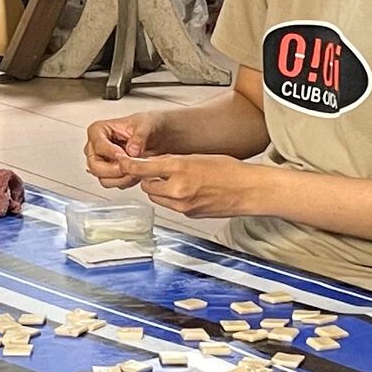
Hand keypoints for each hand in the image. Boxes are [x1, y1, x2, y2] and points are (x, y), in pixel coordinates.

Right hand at [85, 114, 159, 187]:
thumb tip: (132, 150)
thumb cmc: (147, 125)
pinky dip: (125, 182)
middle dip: (114, 169)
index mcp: (98, 130)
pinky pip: (112, 183)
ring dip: (121, 178)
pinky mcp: (109, 173)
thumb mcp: (146, 126)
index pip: (98, 145)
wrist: (158, 136)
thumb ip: (139, 137)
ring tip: (136, 170)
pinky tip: (136, 173)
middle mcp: (96, 147)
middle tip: (130, 167)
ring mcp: (101, 162)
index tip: (125, 155)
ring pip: (103, 178)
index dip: (111, 152)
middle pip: (95, 166)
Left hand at [123, 153, 256, 218]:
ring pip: (157, 198)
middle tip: (162, 171)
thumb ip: (174, 161)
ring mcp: (182, 206)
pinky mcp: (188, 215)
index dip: (130, 165)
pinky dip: (173, 199)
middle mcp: (178, 190)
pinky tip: (189, 191)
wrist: (248, 190)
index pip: (144, 168)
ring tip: (177, 181)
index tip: (122, 163)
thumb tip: (156, 163)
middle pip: (147, 186)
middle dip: (150, 178)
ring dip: (160, 190)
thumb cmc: (229, 170)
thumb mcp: (197, 157)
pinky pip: (171, 206)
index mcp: (180, 169)